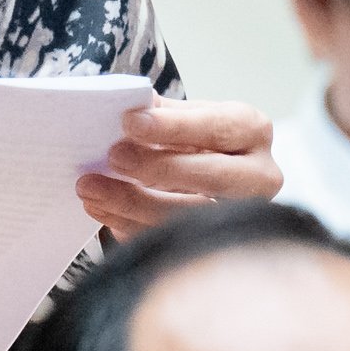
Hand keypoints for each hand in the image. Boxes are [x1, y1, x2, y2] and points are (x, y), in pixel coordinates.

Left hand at [76, 99, 282, 240]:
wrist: (211, 169)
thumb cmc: (197, 137)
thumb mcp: (186, 115)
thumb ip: (162, 112)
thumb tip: (130, 106)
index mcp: (252, 130)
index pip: (216, 127)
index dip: (173, 126)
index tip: (129, 121)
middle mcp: (258, 176)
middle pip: (213, 177)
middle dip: (159, 168)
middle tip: (113, 156)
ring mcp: (242, 216)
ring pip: (190, 216)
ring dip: (134, 202)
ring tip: (91, 188)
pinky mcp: (217, 244)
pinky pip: (171, 240)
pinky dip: (130, 225)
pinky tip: (101, 209)